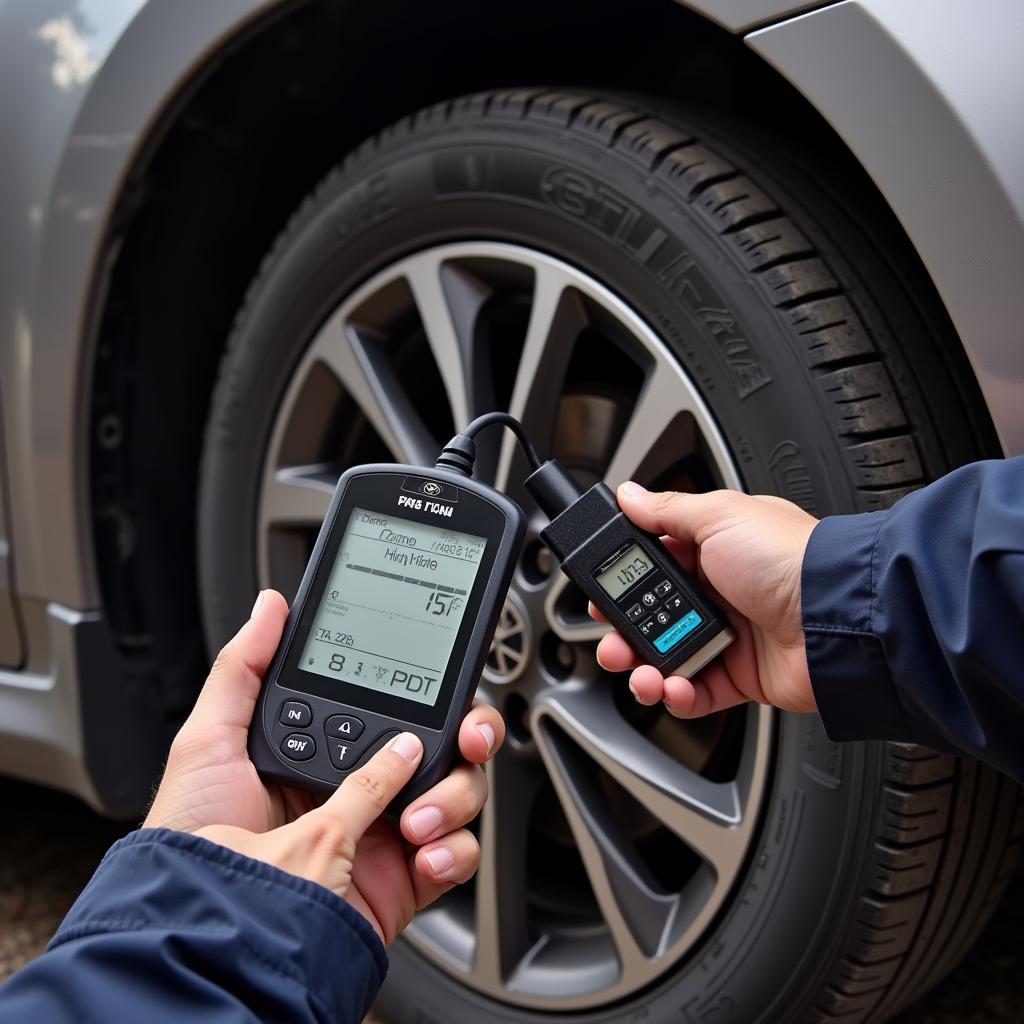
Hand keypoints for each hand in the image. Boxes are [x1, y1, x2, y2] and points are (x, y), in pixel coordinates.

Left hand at [144, 590, 504, 943]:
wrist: (212, 933)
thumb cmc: (197, 845)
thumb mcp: (209, 742)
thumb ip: (244, 670)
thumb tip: (271, 608)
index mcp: (327, 752)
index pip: (396, 709)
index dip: (431, 695)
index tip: (447, 689)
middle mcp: (362, 790)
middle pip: (444, 746)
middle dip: (468, 736)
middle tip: (464, 738)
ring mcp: (385, 836)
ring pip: (460, 794)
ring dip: (455, 797)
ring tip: (416, 819)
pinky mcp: (402, 882)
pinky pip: (457, 856)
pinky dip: (455, 851)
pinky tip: (424, 853)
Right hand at [595, 482, 817, 717]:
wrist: (837, 618)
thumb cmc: (789, 558)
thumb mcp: (720, 516)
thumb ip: (668, 510)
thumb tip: (630, 496)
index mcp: (712, 550)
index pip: (652, 567)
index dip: (622, 583)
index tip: (600, 594)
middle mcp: (718, 593)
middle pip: (652, 618)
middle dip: (624, 633)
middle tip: (611, 641)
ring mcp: (729, 636)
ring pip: (667, 659)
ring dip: (644, 670)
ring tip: (640, 673)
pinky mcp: (741, 676)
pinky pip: (697, 693)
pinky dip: (678, 696)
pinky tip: (674, 687)